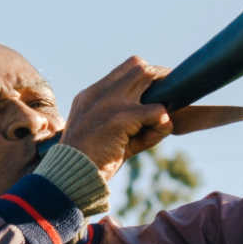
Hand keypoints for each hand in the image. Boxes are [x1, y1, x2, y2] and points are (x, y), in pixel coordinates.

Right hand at [60, 56, 172, 180]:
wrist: (69, 177)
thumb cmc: (88, 162)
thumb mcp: (103, 135)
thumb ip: (128, 122)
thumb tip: (164, 118)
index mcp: (91, 95)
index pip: (125, 69)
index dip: (145, 76)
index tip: (158, 90)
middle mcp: (99, 93)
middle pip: (138, 66)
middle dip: (161, 77)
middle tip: (173, 95)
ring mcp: (109, 103)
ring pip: (147, 77)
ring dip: (162, 95)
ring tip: (161, 120)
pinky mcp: (119, 118)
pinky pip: (156, 111)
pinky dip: (162, 123)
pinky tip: (156, 135)